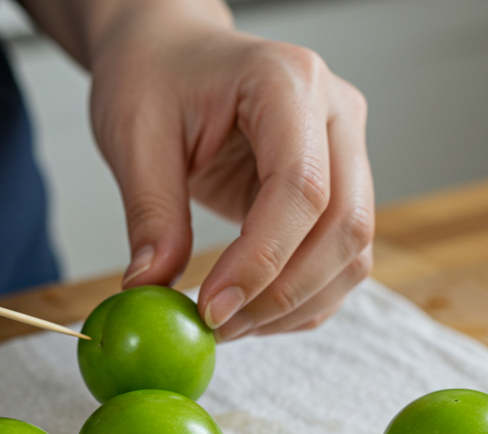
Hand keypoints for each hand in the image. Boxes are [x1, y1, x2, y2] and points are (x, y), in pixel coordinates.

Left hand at [86, 4, 372, 339]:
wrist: (171, 52)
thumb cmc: (153, 75)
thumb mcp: (133, 135)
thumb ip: (150, 212)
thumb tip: (151, 288)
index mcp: (287, 83)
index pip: (301, 187)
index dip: (262, 260)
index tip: (211, 307)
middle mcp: (335, 114)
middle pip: (345, 225)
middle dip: (283, 293)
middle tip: (218, 327)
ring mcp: (346, 151)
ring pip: (353, 250)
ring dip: (296, 304)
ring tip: (228, 325)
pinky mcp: (338, 187)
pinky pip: (340, 259)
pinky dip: (303, 299)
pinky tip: (251, 312)